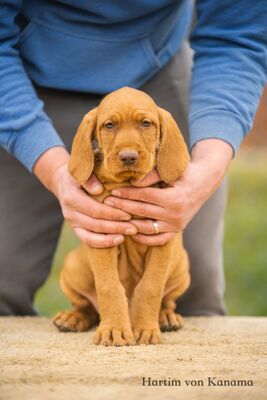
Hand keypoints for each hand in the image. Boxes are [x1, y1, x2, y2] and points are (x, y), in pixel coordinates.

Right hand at [33, 147, 136, 247]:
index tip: (128, 215)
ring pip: (91, 236)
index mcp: (71, 197)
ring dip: (110, 238)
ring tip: (127, 236)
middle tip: (134, 228)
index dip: (112, 214)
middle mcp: (70, 213)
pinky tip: (118, 240)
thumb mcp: (82, 171)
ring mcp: (72, 223)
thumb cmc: (79, 174)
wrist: (63, 182)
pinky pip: (88, 240)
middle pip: (95, 225)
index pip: (94, 210)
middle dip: (116, 227)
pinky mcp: (76, 229)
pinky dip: (103, 243)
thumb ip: (89, 179)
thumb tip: (99, 190)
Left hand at [104, 139, 232, 245]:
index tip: (112, 191)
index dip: (127, 193)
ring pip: (147, 227)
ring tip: (113, 218)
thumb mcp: (170, 170)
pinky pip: (158, 239)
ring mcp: (176, 225)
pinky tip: (130, 234)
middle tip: (106, 202)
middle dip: (122, 206)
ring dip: (129, 224)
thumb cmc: (185, 172)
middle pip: (142, 211)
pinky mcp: (177, 230)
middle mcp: (175, 215)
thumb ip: (151, 175)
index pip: (144, 197)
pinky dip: (144, 239)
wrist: (205, 182)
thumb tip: (133, 182)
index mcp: (174, 198)